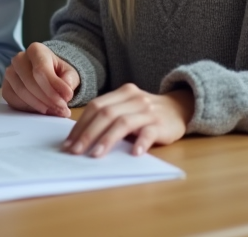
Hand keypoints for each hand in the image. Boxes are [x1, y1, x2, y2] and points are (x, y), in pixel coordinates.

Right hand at [1, 43, 79, 116]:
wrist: (47, 74)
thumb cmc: (58, 72)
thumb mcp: (69, 73)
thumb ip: (69, 80)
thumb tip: (66, 93)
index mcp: (35, 50)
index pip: (41, 70)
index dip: (54, 87)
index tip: (67, 98)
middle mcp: (19, 59)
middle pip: (30, 82)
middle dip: (48, 99)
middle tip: (62, 109)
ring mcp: (10, 73)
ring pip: (21, 92)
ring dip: (39, 105)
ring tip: (54, 111)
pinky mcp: (6, 87)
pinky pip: (13, 100)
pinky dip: (28, 108)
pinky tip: (41, 110)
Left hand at [63, 84, 194, 157]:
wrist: (179, 108)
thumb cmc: (146, 113)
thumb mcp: (127, 108)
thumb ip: (109, 116)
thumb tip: (80, 137)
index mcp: (122, 93)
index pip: (96, 106)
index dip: (80, 124)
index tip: (68, 142)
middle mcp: (134, 99)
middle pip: (105, 114)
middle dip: (87, 133)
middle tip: (75, 151)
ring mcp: (148, 111)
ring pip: (123, 122)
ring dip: (107, 139)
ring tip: (95, 155)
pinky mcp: (161, 124)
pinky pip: (149, 133)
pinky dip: (140, 143)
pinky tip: (133, 153)